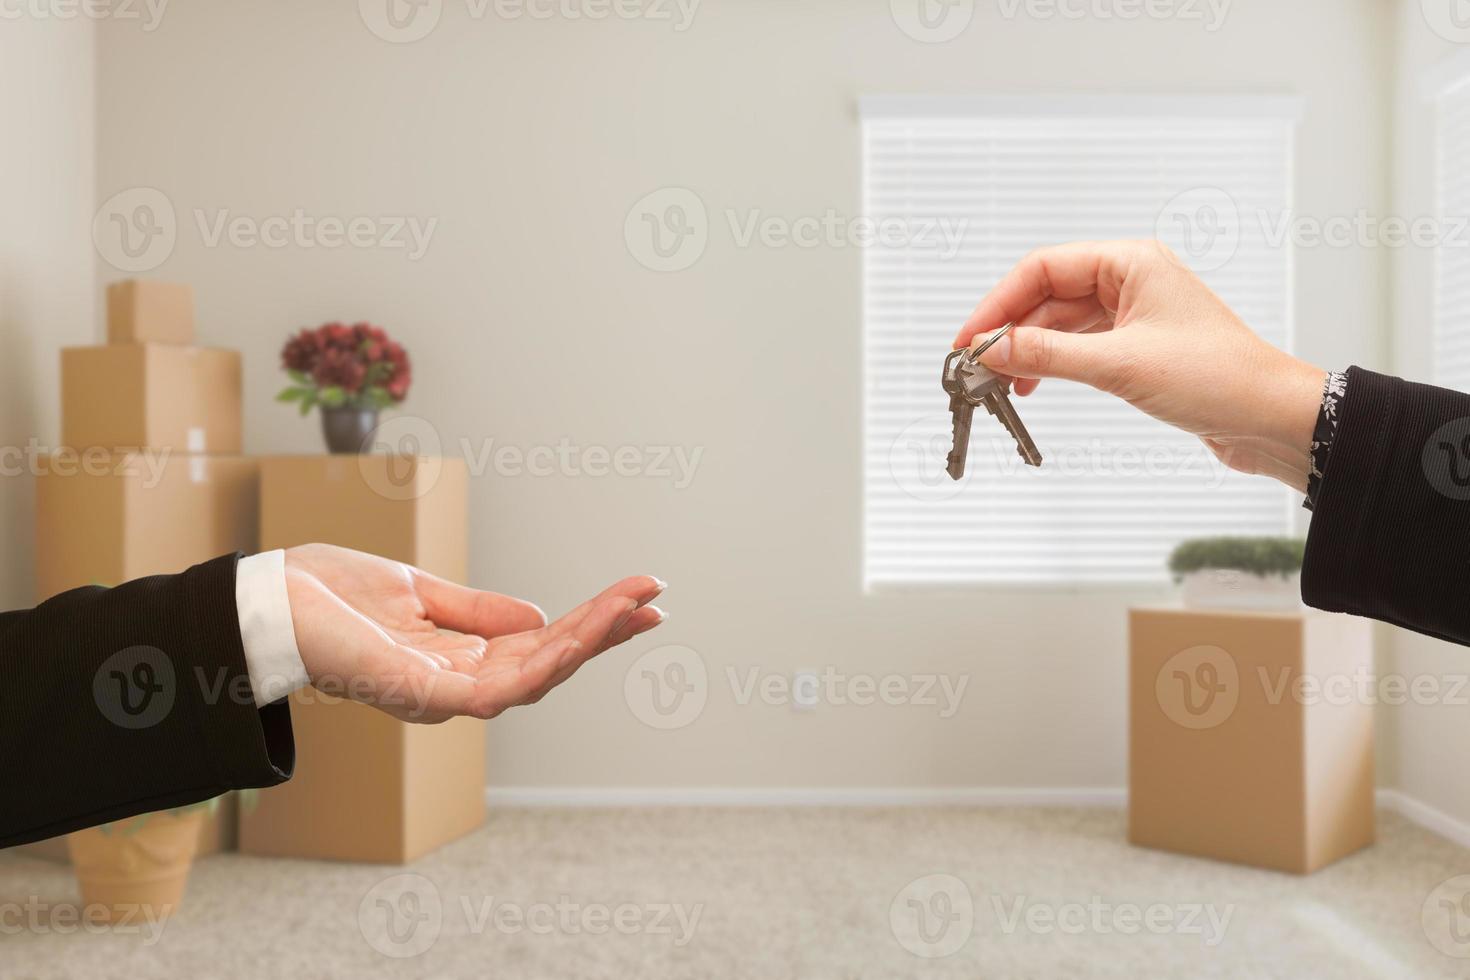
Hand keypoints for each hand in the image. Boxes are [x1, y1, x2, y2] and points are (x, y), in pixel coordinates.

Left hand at [281, 543, 666, 722]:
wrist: (262, 599)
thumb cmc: (325, 595)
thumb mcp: (417, 592)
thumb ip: (475, 611)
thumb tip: (538, 617)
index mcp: (456, 661)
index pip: (539, 645)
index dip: (590, 622)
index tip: (637, 593)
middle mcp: (455, 686)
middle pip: (549, 664)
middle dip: (604, 631)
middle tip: (656, 597)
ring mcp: (441, 695)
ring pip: (535, 677)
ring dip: (588, 641)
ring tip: (632, 607)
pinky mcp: (424, 696)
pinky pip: (500, 689)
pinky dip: (545, 661)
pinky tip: (578, 633)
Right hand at [954, 240, 1326, 490]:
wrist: (1270, 417)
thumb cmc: (1219, 378)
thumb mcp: (1120, 365)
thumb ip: (1049, 355)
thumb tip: (994, 348)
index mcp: (1131, 262)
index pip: (1044, 268)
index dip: (1000, 303)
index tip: (971, 337)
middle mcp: (1131, 280)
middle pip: (1047, 294)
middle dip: (1010, 328)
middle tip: (976, 363)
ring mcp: (1133, 314)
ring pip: (1060, 323)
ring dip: (1028, 350)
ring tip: (999, 380)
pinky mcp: (1137, 347)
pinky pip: (1078, 346)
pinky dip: (1051, 364)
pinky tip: (1031, 383)